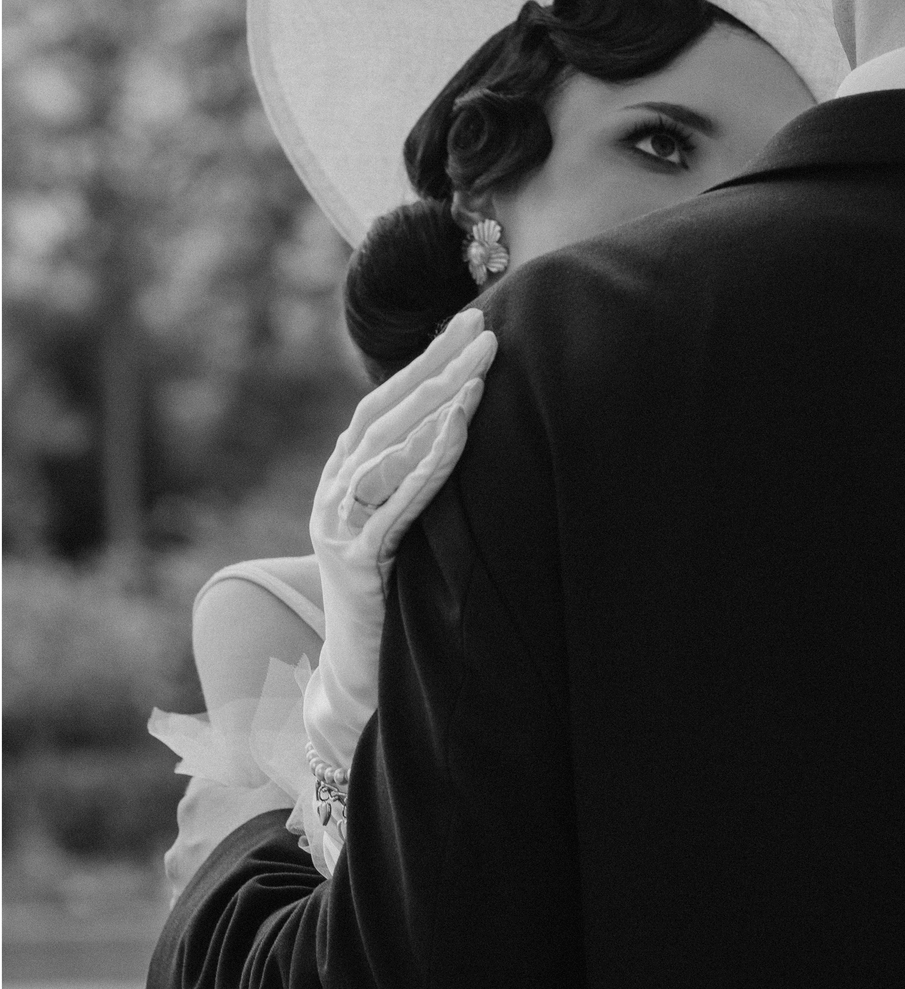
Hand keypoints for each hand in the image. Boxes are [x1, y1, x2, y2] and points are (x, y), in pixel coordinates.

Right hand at [304, 307, 497, 770]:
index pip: (388, 397)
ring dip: (436, 408)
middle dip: (438, 366)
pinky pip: (394, 505)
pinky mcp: (355, 560)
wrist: (356, 669)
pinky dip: (426, 466)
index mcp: (346, 470)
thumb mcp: (401, 515)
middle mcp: (335, 487)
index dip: (428, 356)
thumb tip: (470, 411)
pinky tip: (458, 437)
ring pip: (387, 450)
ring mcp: (338, 522)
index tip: (471, 319)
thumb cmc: (392, 585)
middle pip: (387, 412)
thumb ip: (418, 469)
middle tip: (485, 330)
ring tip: (480, 374)